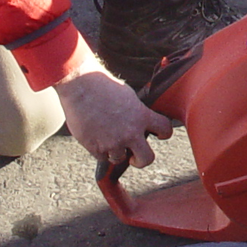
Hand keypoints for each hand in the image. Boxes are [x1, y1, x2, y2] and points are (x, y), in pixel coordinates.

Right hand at [52, 64, 174, 164]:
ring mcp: (113, 142)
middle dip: (141, 159)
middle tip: (135, 155)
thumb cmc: (103, 86)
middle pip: (147, 159)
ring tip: (108, 138)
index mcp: (142, 116)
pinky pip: (102, 157)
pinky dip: (100, 150)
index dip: (164, 133)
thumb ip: (137, 111)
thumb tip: (142, 121)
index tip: (159, 134)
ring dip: (115, 152)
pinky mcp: (95, 148)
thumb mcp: (128, 96)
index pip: (165, 130)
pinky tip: (96, 137)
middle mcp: (130, 133)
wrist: (80, 87)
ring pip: (120, 159)